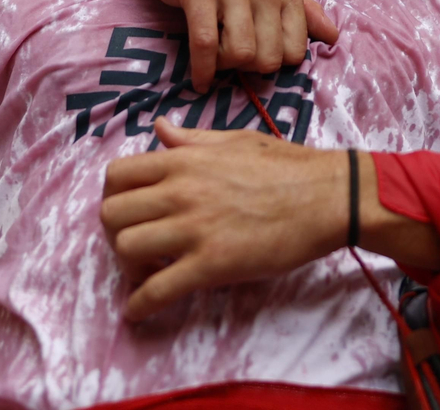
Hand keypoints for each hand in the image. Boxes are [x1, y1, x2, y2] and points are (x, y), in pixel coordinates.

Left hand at [101, 120, 347, 319]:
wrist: (328, 197)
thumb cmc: (287, 166)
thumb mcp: (234, 139)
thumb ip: (191, 139)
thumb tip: (160, 128)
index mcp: (183, 160)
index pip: (116, 176)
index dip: (113, 199)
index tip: (128, 214)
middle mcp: (180, 191)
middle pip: (111, 215)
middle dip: (115, 235)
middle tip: (136, 248)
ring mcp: (194, 228)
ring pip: (126, 250)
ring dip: (128, 269)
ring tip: (147, 275)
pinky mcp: (212, 264)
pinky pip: (157, 289)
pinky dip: (140, 305)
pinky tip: (140, 310)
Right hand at [136, 0, 339, 92]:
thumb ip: (304, 12)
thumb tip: (334, 37)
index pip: (295, 51)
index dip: (273, 62)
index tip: (255, 56)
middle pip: (268, 58)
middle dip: (248, 67)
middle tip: (231, 57)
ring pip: (240, 53)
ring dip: (224, 66)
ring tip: (215, 58)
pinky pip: (205, 45)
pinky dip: (202, 70)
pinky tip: (200, 78)